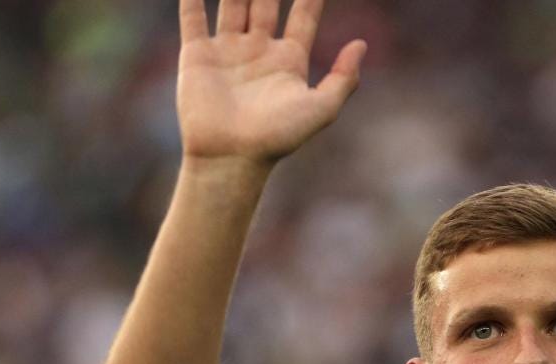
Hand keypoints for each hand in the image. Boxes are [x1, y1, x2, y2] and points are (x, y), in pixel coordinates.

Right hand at [176, 0, 366, 162]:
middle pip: (266, 2)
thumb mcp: (321, 110)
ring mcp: (227, 51)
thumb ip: (344, 79)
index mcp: (289, 60)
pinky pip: (194, 17)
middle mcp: (258, 50)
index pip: (304, 15)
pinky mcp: (197, 56)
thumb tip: (361, 44)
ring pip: (233, 3)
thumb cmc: (278, 138)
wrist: (230, 157)